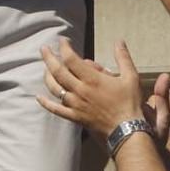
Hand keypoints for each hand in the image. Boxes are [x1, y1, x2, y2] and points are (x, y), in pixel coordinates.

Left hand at [38, 38, 153, 136]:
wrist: (126, 130)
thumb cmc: (129, 103)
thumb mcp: (131, 77)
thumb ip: (123, 57)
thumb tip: (119, 41)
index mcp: (91, 79)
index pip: (71, 59)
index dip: (64, 48)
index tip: (63, 41)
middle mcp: (80, 90)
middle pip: (58, 71)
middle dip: (49, 58)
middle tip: (44, 49)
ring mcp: (75, 104)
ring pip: (55, 88)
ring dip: (47, 76)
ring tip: (44, 68)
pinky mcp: (75, 117)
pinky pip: (56, 109)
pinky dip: (46, 103)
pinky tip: (38, 97)